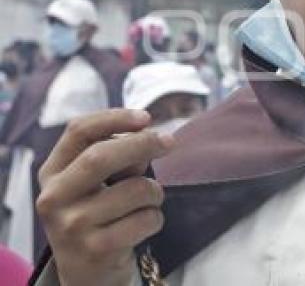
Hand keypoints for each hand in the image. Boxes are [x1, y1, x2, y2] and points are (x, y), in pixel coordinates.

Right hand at [36, 109, 173, 285]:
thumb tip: (150, 138)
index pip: (78, 131)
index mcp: (52, 172)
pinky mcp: (95, 249)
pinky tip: (142, 225)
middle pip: (101, 156)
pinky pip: (145, 219)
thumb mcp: (94, 183)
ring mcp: (72, 225)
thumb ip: (114, 157)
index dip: (115, 118)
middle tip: (169, 142)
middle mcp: (54, 198)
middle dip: (143, 144)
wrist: (86, 271)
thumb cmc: (98, 212)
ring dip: (154, 191)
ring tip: (147, 202)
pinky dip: (155, 218)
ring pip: (135, 189)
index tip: (147, 117)